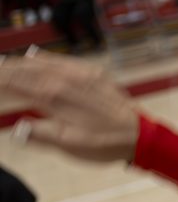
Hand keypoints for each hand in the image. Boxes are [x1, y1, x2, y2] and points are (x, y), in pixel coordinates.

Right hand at [0, 53, 138, 162]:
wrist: (139, 134)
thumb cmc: (104, 143)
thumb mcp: (68, 145)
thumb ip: (39, 135)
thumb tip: (16, 130)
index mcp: (53, 96)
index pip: (15, 83)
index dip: (0, 81)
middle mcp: (63, 79)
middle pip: (24, 69)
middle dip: (5, 69)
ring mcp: (79, 74)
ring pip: (41, 61)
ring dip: (20, 62)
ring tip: (5, 64)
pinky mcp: (93, 73)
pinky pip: (62, 60)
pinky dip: (44, 57)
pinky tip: (35, 56)